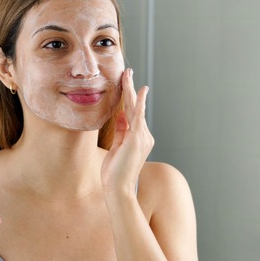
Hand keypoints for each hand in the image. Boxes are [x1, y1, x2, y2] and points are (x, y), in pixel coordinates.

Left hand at [101, 68, 153, 194]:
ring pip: (136, 108)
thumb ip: (121, 131)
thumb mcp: (116, 147)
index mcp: (139, 138)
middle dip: (131, 89)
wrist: (117, 188)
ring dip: (130, 90)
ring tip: (126, 74)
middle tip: (127, 72)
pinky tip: (139, 90)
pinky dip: (139, 102)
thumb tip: (121, 114)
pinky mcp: (137, 139)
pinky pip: (138, 116)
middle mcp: (144, 136)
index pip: (134, 113)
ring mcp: (142, 137)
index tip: (126, 84)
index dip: (130, 98)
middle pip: (137, 107)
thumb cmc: (115, 172)